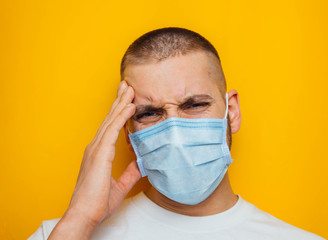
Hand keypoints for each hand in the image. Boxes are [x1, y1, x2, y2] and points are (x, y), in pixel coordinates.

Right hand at [48, 81, 139, 238]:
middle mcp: (96, 148)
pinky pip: (113, 131)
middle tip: (127, 86)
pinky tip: (130, 107)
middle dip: (119, 101)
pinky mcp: (100, 154)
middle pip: (110, 119)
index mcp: (99, 154)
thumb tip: (141, 164)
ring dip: (122, 103)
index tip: (127, 101)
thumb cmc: (96, 203)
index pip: (111, 128)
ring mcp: (96, 149)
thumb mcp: (119, 186)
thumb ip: (130, 174)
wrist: (84, 215)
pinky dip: (122, 117)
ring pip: (111, 121)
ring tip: (130, 89)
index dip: (119, 113)